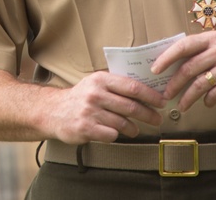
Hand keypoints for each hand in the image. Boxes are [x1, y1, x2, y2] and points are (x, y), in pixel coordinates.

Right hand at [44, 71, 166, 143]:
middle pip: (131, 106)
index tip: (162, 101)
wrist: (53, 111)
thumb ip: (116, 85)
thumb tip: (146, 91)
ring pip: (122, 123)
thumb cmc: (80, 98)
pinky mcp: (85, 128)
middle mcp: (95, 94)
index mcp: (100, 79)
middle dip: (148, 114)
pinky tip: (114, 133)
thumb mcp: (95, 83)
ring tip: (135, 129)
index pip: (132, 87)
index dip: (151, 95)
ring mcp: (90, 112)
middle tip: (157, 119)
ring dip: (133, 128)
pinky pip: (111, 135)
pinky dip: (116, 135)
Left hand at [150, 32, 215, 111]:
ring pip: (200, 83)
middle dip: (174, 84)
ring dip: (188, 97)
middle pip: (189, 68)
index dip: (166, 58)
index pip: (183, 46)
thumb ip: (198, 53)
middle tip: (165, 95)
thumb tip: (169, 67)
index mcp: (210, 39)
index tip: (155, 70)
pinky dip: (208, 100)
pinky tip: (206, 103)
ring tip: (181, 106)